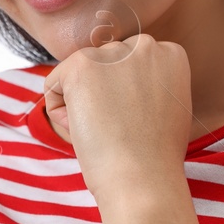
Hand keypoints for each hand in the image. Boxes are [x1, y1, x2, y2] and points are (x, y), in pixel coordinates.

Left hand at [43, 34, 193, 205]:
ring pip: (78, 77)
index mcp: (169, 52)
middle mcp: (144, 44)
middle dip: (104, 98)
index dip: (127, 99)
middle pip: (103, 68)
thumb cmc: (156, 155)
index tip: (138, 122)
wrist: (143, 179)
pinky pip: (54, 86)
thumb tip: (120, 78)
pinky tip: (86, 129)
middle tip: (122, 129)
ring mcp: (112, 53)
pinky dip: (61, 114)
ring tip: (106, 130)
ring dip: (83, 105)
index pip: (128, 66)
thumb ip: (149, 81)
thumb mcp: (168, 105)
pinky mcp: (81, 66)